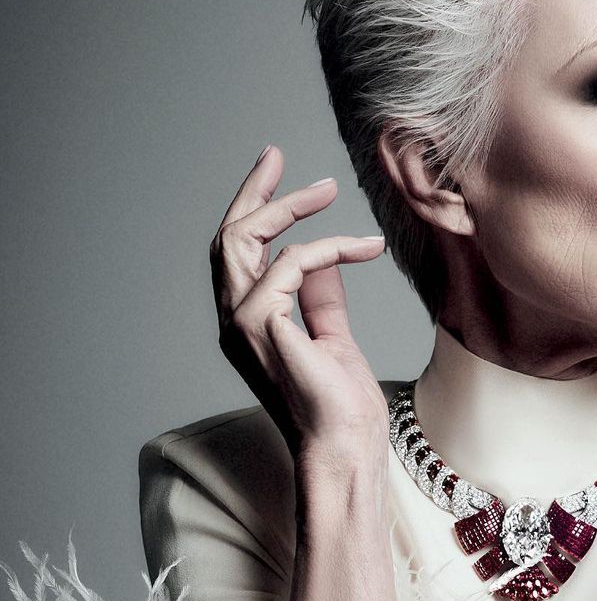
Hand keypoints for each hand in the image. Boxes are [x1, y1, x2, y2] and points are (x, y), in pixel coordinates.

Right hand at [210, 144, 388, 460]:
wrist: (345, 446)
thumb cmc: (341, 407)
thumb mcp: (333, 338)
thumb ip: (321, 300)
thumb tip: (320, 262)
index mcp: (249, 322)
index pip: (238, 254)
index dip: (252, 209)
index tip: (275, 172)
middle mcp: (235, 320)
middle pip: (228, 238)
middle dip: (252, 191)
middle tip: (276, 155)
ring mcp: (241, 324)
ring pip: (244, 239)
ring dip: (287, 207)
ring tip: (328, 189)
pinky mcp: (261, 325)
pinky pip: (289, 263)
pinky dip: (327, 246)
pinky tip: (364, 247)